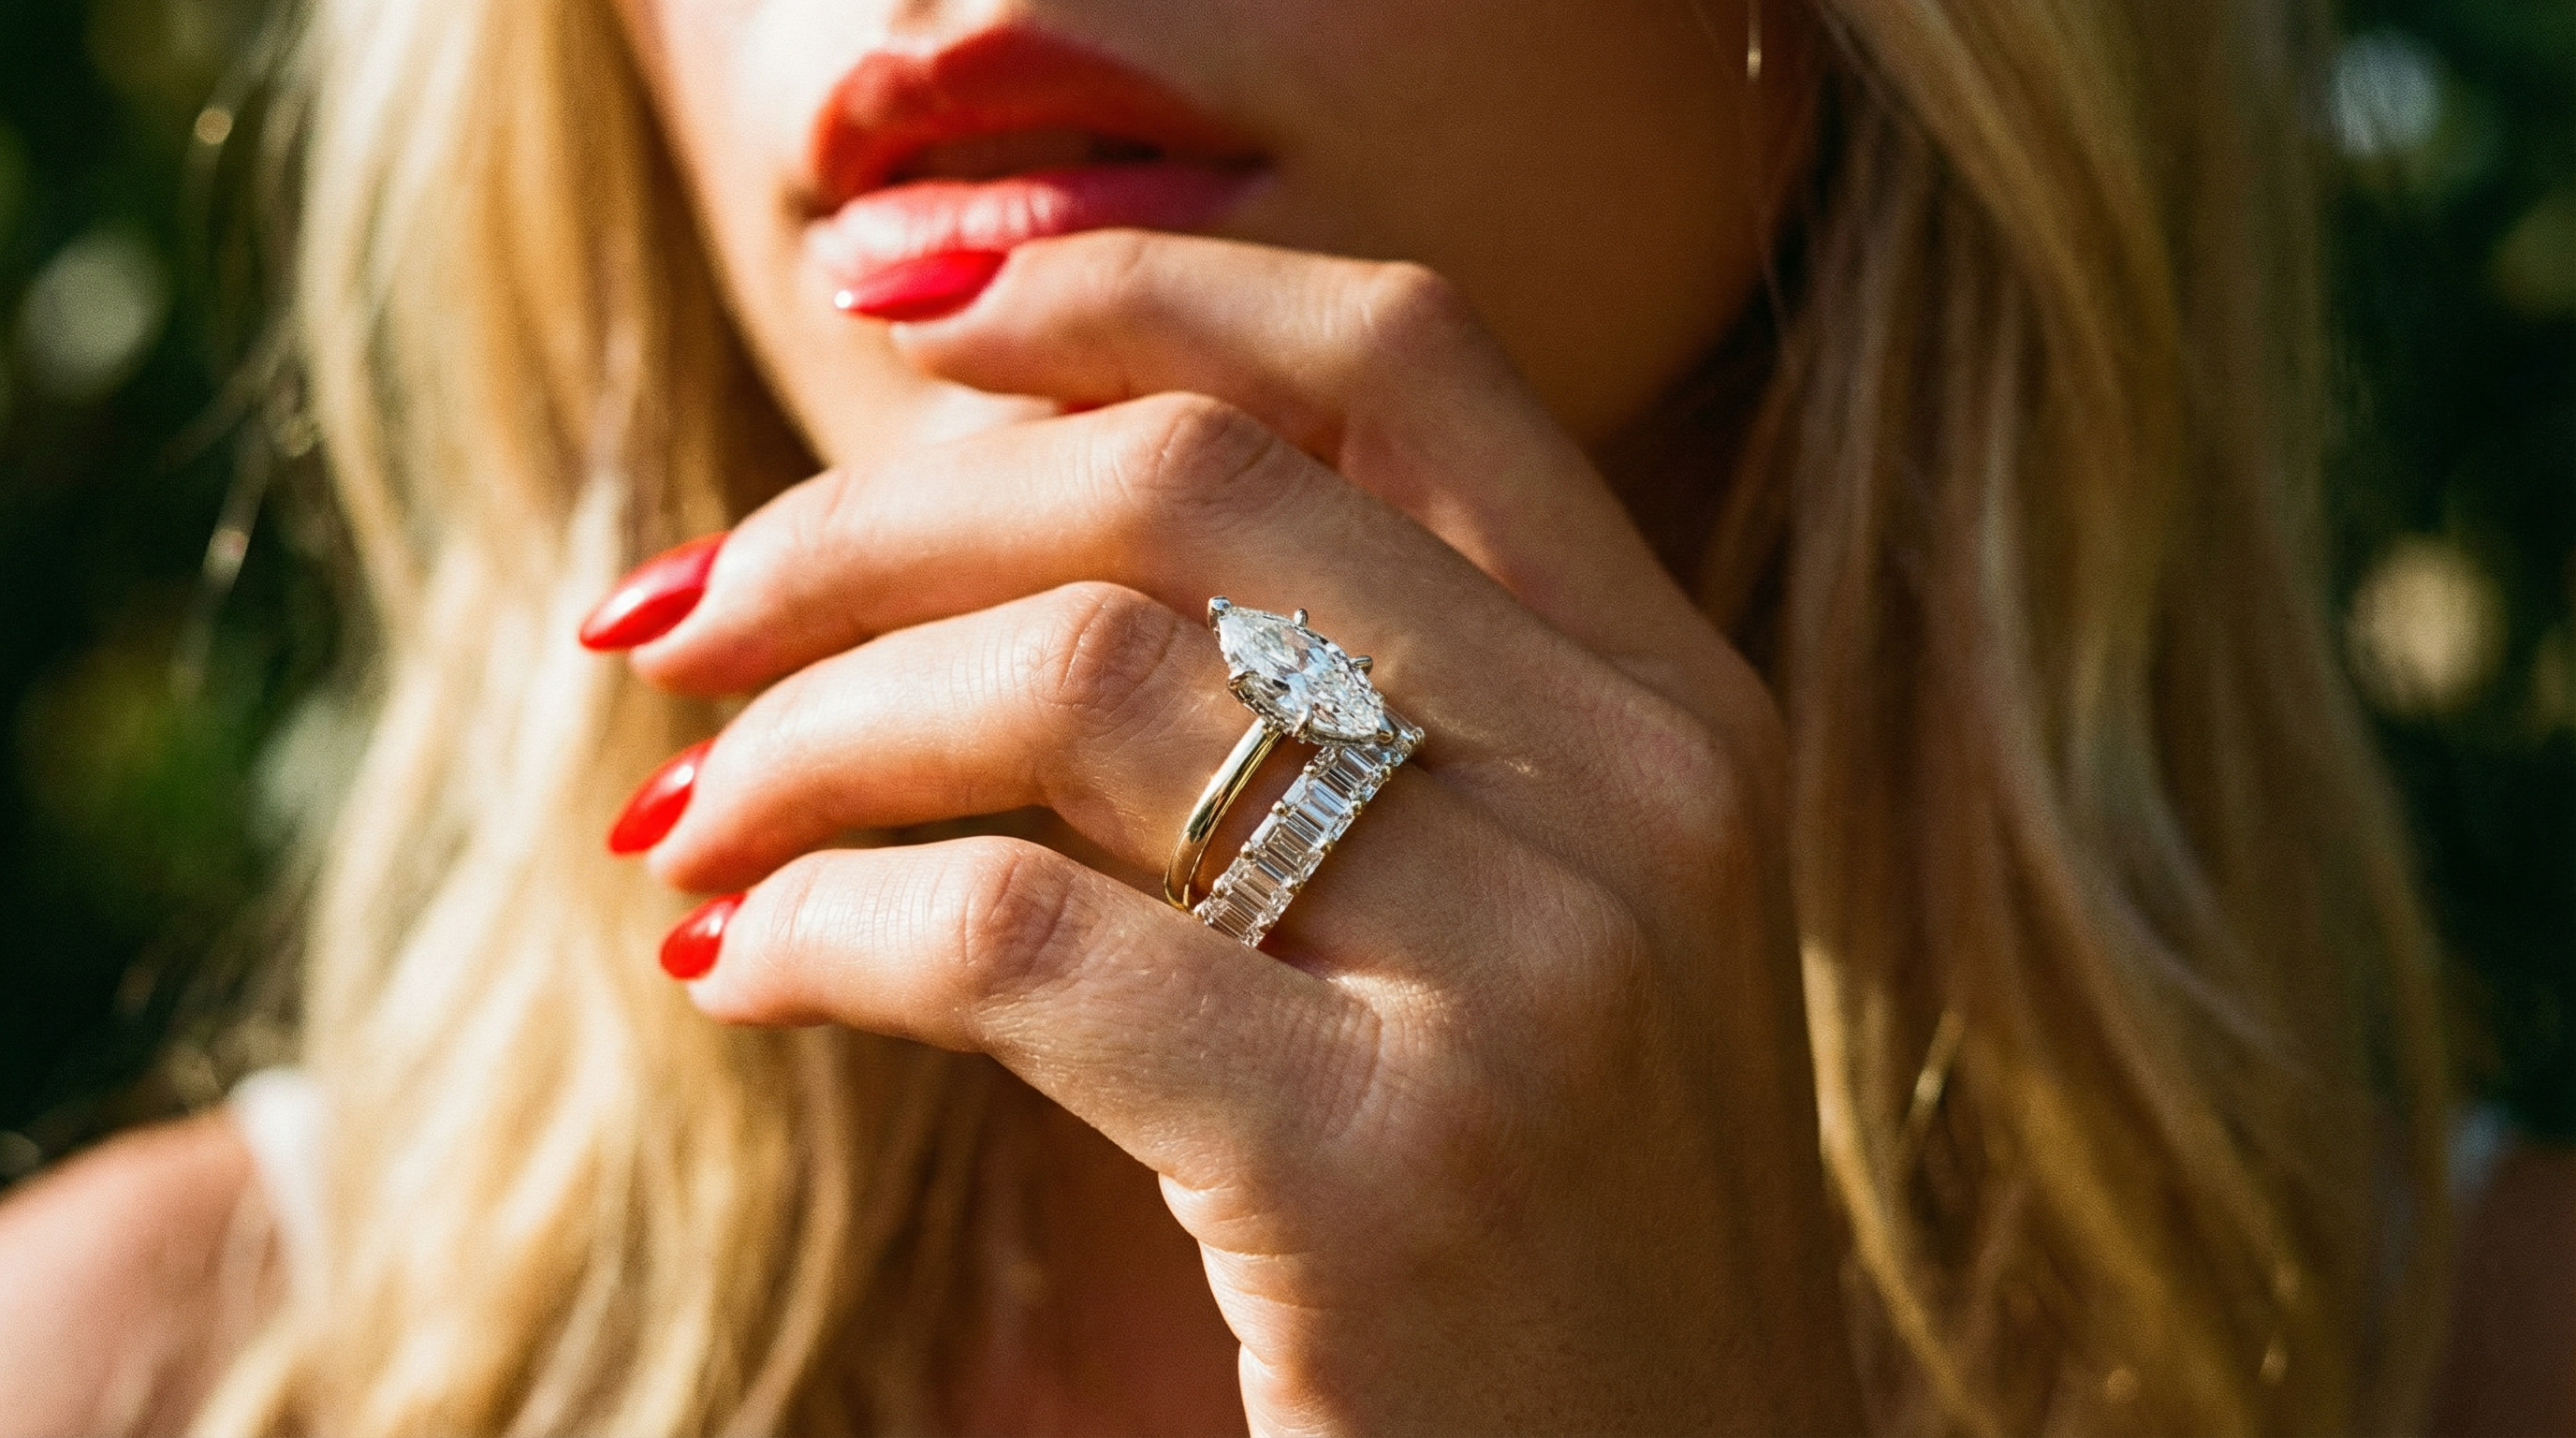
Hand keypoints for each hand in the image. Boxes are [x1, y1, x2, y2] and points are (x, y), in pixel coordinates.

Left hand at [608, 232, 1855, 1433]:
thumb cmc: (1543, 1237)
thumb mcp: (1524, 922)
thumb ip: (1361, 717)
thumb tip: (983, 547)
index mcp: (1674, 696)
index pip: (1398, 348)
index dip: (1122, 283)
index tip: (889, 311)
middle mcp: (1643, 787)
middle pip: (1185, 480)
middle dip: (866, 520)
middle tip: (679, 617)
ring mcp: (1545, 969)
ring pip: (1078, 679)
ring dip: (812, 732)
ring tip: (691, 821)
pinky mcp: (1397, 1168)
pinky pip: (1018, 944)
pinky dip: (822, 928)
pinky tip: (737, 973)